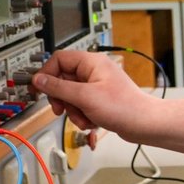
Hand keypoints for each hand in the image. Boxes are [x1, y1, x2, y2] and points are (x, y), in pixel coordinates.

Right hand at [32, 50, 149, 135]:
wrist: (144, 124)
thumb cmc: (124, 107)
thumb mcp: (85, 97)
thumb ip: (59, 88)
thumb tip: (39, 80)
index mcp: (91, 62)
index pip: (59, 59)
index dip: (47, 74)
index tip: (40, 89)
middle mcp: (94, 71)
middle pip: (62, 80)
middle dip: (62, 98)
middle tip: (62, 108)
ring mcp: (96, 86)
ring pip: (70, 96)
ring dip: (73, 110)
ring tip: (85, 117)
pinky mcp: (99, 99)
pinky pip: (80, 105)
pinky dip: (83, 115)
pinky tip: (92, 121)